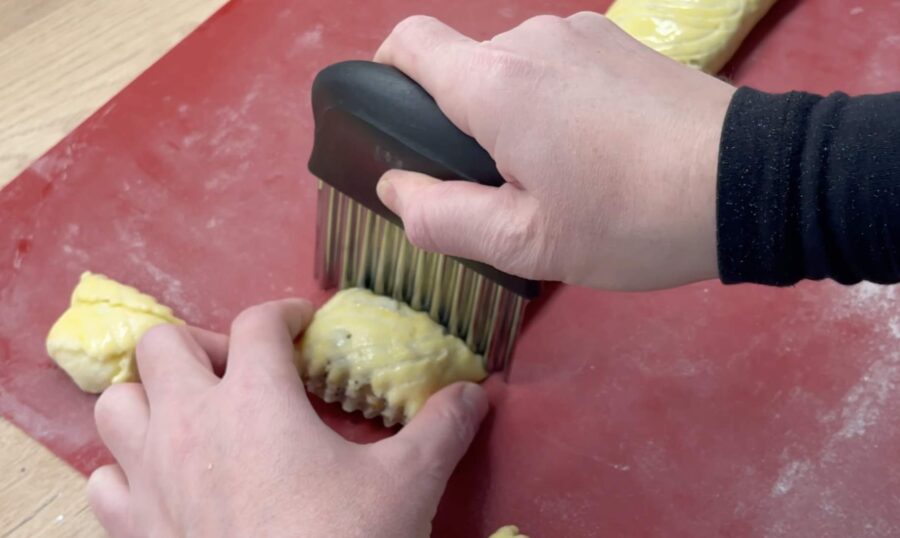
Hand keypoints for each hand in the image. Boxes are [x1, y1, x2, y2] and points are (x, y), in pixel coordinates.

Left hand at [87, 299, 487, 536]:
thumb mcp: (407, 483)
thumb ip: (441, 428)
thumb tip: (477, 392)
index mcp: (256, 397)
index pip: (257, 322)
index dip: (282, 314)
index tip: (301, 328)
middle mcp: (189, 423)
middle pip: (162, 344)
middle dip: (202, 347)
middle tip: (241, 373)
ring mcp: (149, 477)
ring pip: (115, 403)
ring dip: (151, 399)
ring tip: (193, 417)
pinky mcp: (131, 529)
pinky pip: (102, 479)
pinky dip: (126, 469)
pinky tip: (163, 484)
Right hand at [374, 13, 734, 290]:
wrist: (752, 184)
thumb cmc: (632, 219)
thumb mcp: (525, 243)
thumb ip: (441, 217)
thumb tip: (395, 189)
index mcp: (495, 84)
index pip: (407, 44)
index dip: (388, 78)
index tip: (404, 129)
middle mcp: (533, 39)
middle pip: (464, 66)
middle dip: (463, 121)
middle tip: (501, 188)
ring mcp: (583, 32)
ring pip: (515, 68)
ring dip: (514, 114)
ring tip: (559, 175)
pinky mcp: (621, 40)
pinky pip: (560, 65)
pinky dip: (555, 101)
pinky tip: (596, 149)